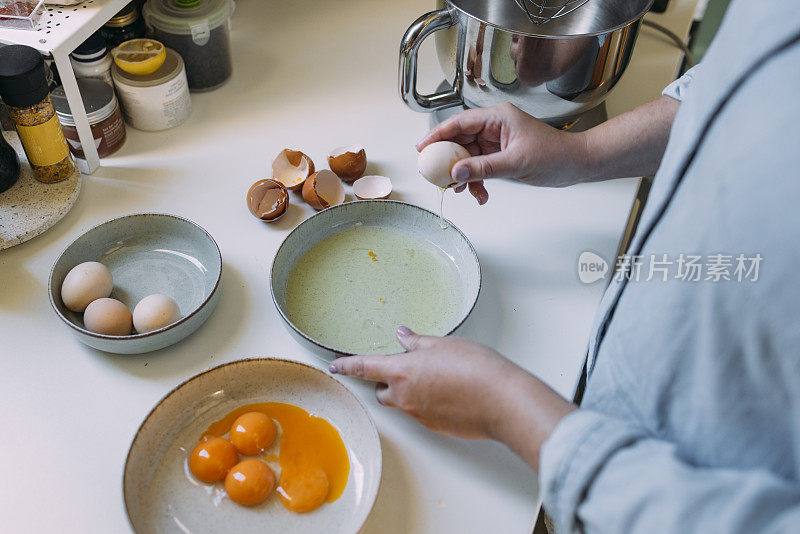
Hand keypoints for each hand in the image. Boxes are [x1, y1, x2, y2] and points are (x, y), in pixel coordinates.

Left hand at [329, 326, 575, 469]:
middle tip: (406, 370)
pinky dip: (429, 403)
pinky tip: (450, 393)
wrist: (501, 400)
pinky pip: (423, 413)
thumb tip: (403, 335)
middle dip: (387, 382)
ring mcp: (419, 415)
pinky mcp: (435, 427)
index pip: (364, 367)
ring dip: (410, 392)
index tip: (335, 365)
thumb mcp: (443, 344)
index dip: (347, 365)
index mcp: (402, 371)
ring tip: (436, 379)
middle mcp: (405, 397)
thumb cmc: (475, 368)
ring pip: (404, 403)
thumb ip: (417, 342)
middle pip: (382, 392)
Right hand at [417, 103, 590, 198]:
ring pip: (466, 158)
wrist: (575, 164)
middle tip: (438, 177)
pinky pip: (478, 168)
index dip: (437, 135)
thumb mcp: (516, 162)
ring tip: (463, 192)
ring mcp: (495, 142)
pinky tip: (480, 194)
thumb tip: (457, 172)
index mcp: (497, 117)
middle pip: (459, 141)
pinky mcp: (499, 156)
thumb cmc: (555, 155)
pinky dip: (476, 181)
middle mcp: (493, 127)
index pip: (459, 123)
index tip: (422, 148)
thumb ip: (484, 168)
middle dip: (448, 161)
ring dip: (463, 176)